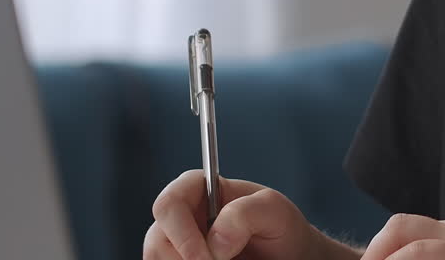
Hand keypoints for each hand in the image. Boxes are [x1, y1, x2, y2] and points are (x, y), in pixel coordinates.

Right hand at [143, 170, 323, 259]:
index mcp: (199, 190)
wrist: (287, 255)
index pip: (169, 203)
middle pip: (157, 240)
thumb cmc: (280, 228)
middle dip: (185, 258)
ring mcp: (178, 245)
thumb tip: (216, 238)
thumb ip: (247, 213)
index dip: (181, 233)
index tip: (206, 257)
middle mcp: (182, 217)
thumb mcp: (274, 210)